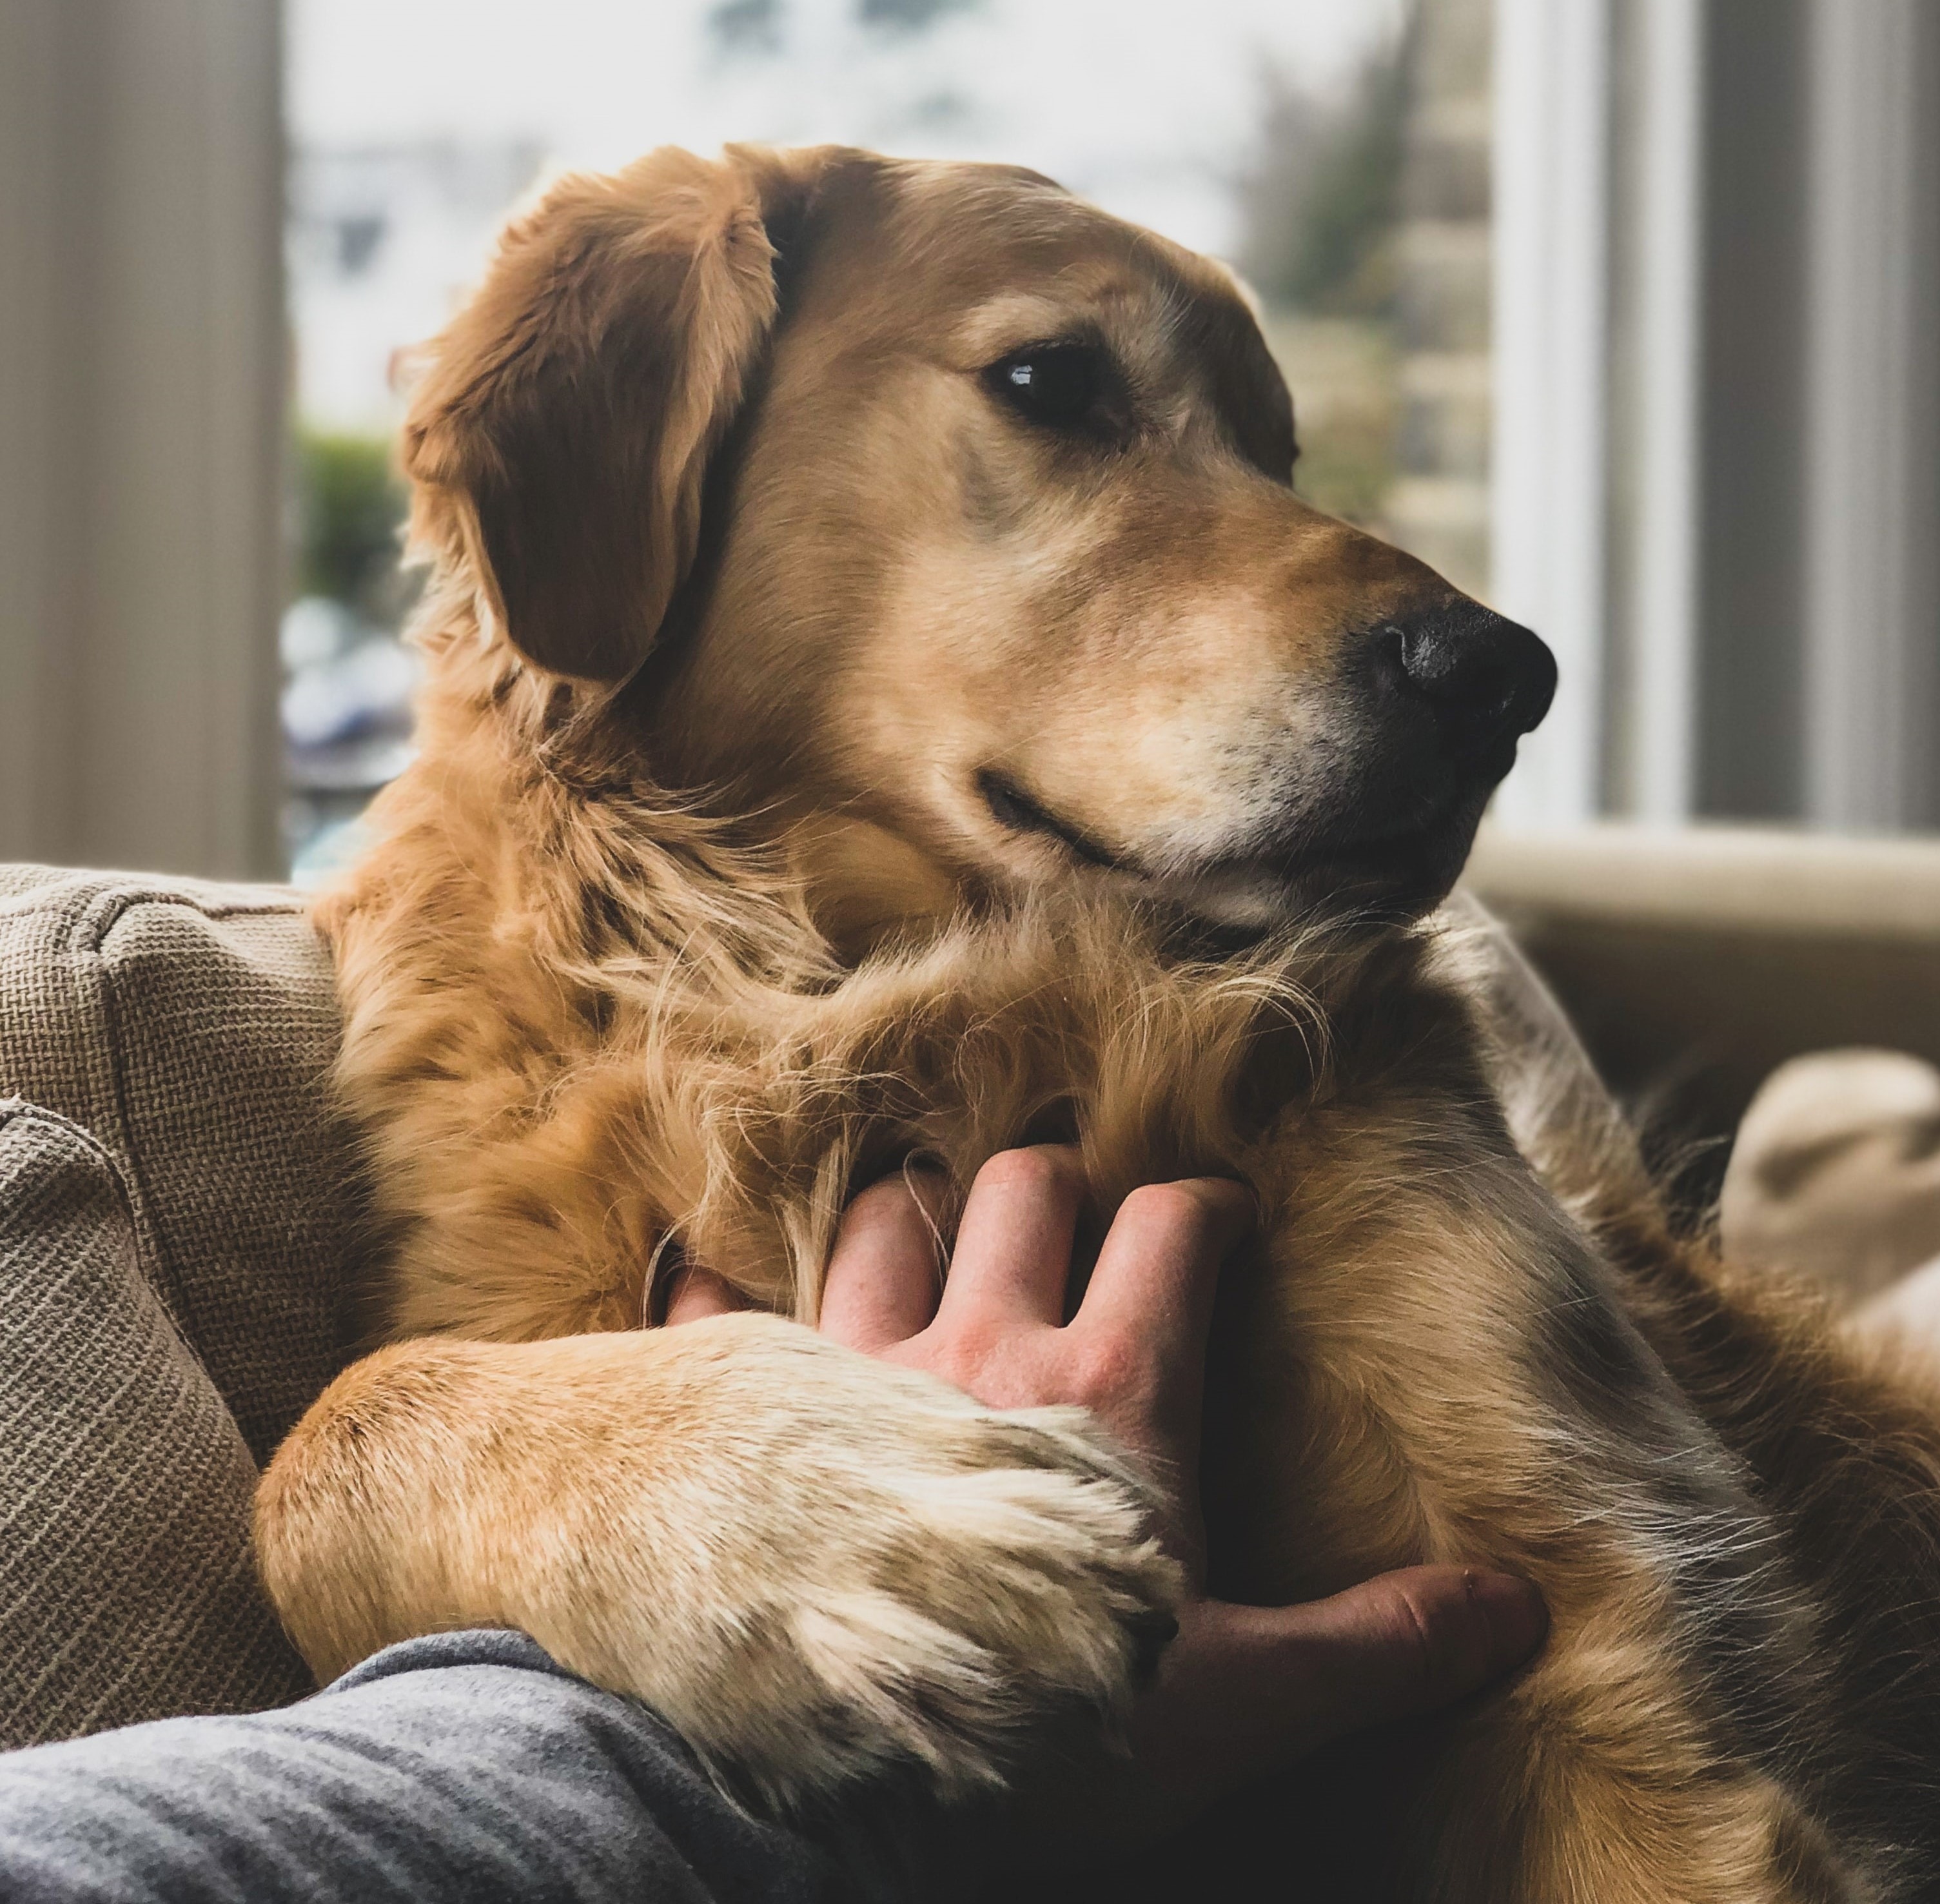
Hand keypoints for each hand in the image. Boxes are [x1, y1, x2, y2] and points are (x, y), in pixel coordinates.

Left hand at [665, 1147, 1546, 1826]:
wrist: (843, 1786)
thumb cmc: (1049, 1740)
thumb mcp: (1239, 1704)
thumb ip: (1376, 1647)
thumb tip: (1519, 1610)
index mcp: (1109, 1394)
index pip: (1172, 1230)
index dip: (1207, 1207)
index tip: (1222, 1220)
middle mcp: (979, 1348)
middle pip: (1023, 1186)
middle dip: (1059, 1183)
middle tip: (1075, 1219)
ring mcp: (850, 1370)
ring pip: (884, 1218)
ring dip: (914, 1214)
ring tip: (936, 1239)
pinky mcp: (752, 1413)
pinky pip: (721, 1308)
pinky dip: (721, 1288)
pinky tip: (712, 1283)